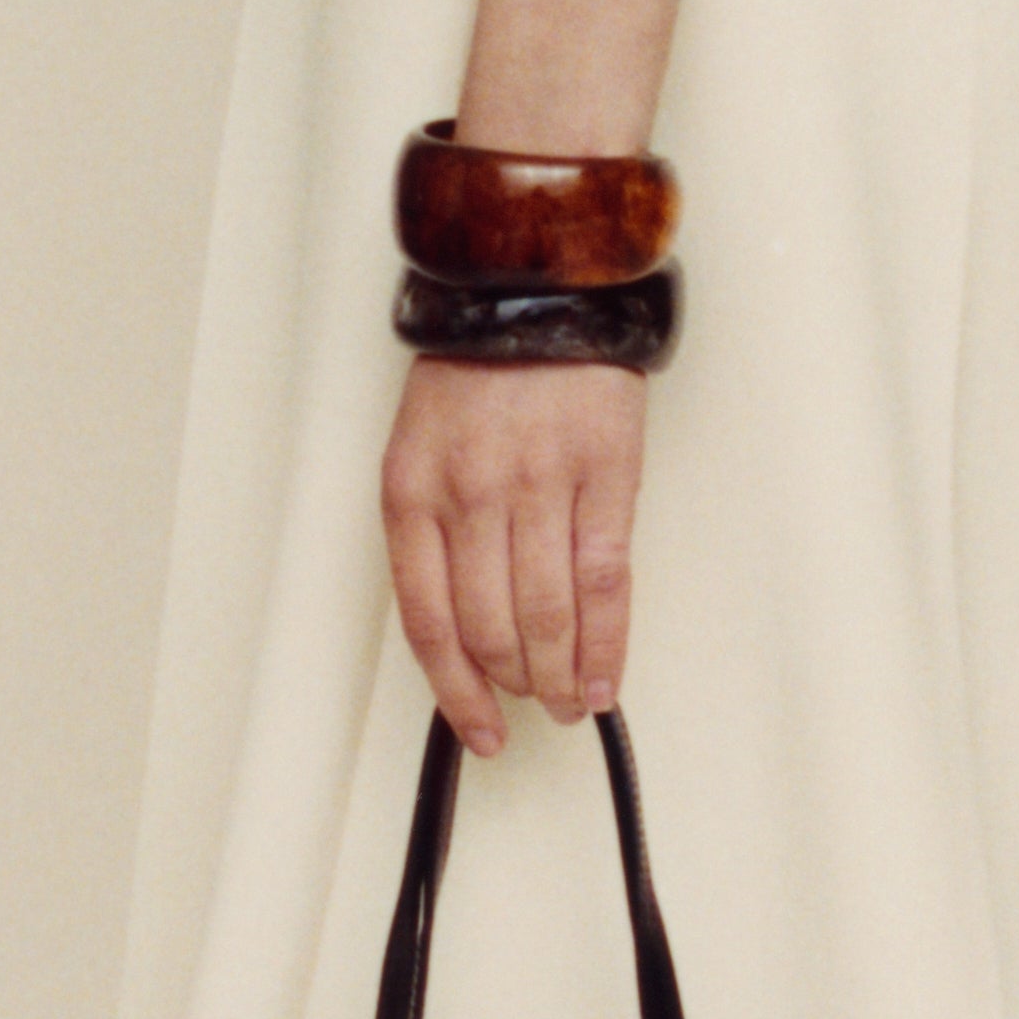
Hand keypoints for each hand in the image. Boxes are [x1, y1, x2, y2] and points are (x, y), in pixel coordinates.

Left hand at [380, 354, 643, 753]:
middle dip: (514, 685)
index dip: (456, 691)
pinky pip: (605, 581)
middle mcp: (470, 494)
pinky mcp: (603, 475)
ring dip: (560, 678)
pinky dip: (606, 642)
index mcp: (412, 492)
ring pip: (547, 616)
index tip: (477, 729)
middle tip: (533, 705)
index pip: (428, 622)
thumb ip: (436, 533)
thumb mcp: (422, 448)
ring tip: (571, 701)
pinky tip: (605, 676)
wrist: (537, 289)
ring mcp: (538, 485)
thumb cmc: (477, 373)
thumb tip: (466, 633)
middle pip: (490, 629)